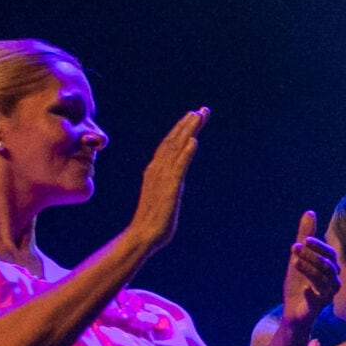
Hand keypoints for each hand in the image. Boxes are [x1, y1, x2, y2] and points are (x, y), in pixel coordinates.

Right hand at [129, 108, 208, 251]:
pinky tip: (194, 142)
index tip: (194, 115)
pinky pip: (178, 167)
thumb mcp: (164, 195)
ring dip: (187, 131)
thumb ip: (169, 183)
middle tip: (202, 110)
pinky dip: (185, 153)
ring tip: (198, 116)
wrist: (143, 236)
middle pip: (173, 140)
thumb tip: (175, 179)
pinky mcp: (169, 188)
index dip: (182, 128)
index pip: (170, 144)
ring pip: (176, 148)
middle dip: (188, 123)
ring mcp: (162, 177)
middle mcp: (157, 169)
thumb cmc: (154, 221)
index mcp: (156, 170)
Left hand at [281, 210, 336, 326]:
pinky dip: (311, 294)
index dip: (318, 246)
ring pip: (323, 280)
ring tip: (294, 262)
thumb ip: (305, 236)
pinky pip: (317, 299)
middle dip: (312, 256)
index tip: (304, 240)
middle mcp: (333, 281)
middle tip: (295, 247)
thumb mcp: (299, 257)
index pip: (329, 254)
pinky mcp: (317, 307)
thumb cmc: (299, 283)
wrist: (293, 310)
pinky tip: (304, 289)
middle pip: (327, 266)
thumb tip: (310, 212)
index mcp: (330, 268)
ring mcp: (327, 295)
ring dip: (309, 269)